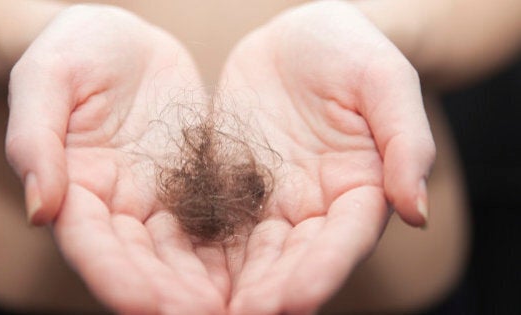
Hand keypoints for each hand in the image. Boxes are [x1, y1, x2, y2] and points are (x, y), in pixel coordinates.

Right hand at [5, 5, 226, 313]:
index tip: (149, 306)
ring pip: (184, 254)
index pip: (91, 244)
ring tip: (243, 307)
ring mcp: (159, 199)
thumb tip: (41, 209)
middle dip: (173, 295)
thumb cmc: (74, 52)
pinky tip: (263, 270)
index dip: (118, 277)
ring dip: (209, 286)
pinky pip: (217, 221)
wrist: (121, 41)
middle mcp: (119, 206)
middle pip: (143, 262)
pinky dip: (237, 249)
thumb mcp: (46, 80)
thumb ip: (35, 140)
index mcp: (76, 188)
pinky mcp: (196, 184)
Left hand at [217, 1, 434, 312]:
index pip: (343, 239)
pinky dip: (197, 249)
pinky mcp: (231, 186)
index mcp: (358, 189)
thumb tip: (417, 210)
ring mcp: (269, 200)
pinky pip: (213, 221)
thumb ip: (406, 142)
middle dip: (269, 292)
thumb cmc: (351, 52)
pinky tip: (175, 270)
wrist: (299, 39)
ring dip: (229, 284)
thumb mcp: (385, 81)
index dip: (322, 271)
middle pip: (293, 259)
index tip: (294, 300)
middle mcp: (312, 206)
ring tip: (203, 308)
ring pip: (250, 253)